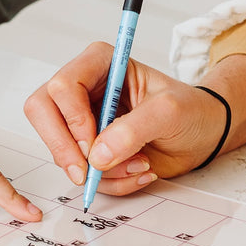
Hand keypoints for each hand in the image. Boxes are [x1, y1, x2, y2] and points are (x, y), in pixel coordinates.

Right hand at [23, 43, 245, 198]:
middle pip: (41, 112)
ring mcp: (82, 120)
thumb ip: (134, 129)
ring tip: (140, 166)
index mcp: (100, 63)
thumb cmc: (191, 111)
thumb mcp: (170, 112)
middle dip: (65, 148)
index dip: (72, 119)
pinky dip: (110, 182)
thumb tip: (97, 156)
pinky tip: (138, 172)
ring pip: (58, 148)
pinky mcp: (89, 149)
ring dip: (99, 171)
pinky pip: (80, 172)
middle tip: (89, 173)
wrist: (204, 135)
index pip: (63, 86)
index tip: (95, 145)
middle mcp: (84, 89)